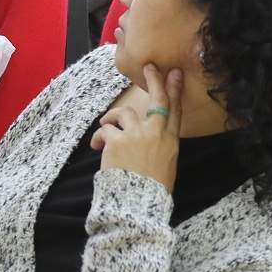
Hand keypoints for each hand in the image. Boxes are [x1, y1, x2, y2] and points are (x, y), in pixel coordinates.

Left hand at [90, 63, 182, 191]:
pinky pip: (105, 130)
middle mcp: (156, 133)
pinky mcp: (117, 140)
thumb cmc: (151, 192)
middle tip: (151, 66)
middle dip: (155, 80)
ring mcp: (137, 135)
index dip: (175, 90)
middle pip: (158, 99)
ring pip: (124, 112)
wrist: (138, 205)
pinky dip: (99, 137)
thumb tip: (151, 140)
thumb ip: (161, 148)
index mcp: (171, 142)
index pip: (175, 110)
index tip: (175, 74)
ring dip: (113, 117)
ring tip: (106, 124)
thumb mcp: (166, 167)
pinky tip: (96, 147)